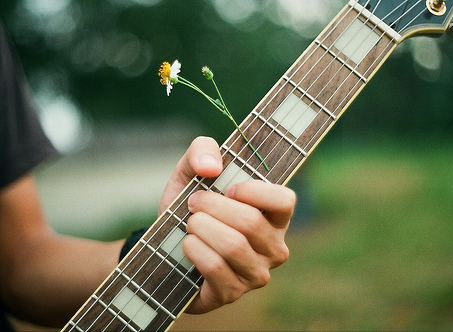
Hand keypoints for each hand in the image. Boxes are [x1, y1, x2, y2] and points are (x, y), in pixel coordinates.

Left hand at [159, 136, 294, 313]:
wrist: (168, 246)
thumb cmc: (190, 207)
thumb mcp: (191, 171)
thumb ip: (201, 150)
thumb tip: (211, 166)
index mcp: (276, 217)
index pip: (285, 201)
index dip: (254, 191)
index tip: (229, 188)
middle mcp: (275, 248)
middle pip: (250, 222)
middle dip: (212, 207)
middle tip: (194, 203)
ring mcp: (256, 274)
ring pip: (232, 245)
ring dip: (201, 227)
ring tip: (190, 223)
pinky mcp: (233, 292)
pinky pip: (215, 266)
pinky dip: (193, 249)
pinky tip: (187, 244)